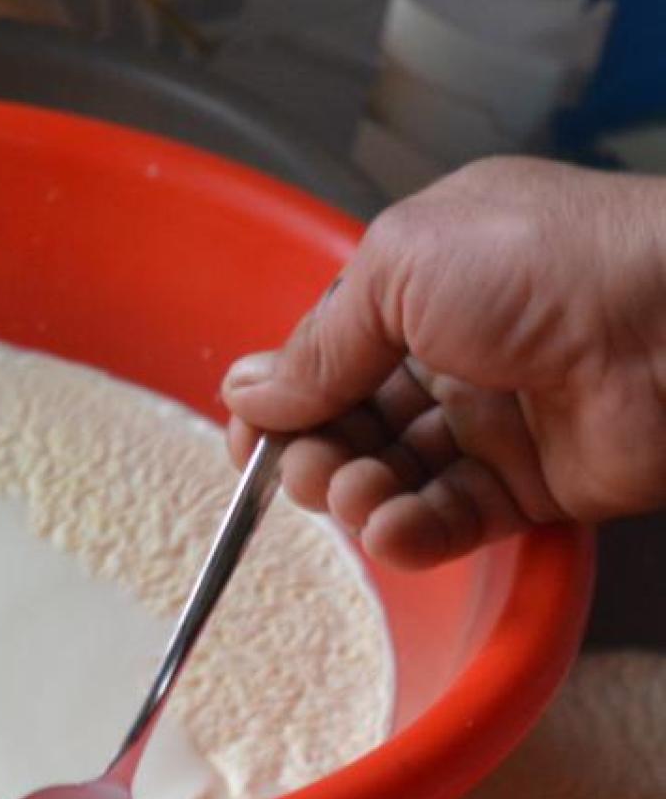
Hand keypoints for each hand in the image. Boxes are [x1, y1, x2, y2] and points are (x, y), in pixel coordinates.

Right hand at [222, 157, 665, 567]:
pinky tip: (391, 530)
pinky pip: (447, 522)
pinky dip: (408, 535)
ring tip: (358, 494)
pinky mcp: (529, 489)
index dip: (283, 400)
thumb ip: (319, 342)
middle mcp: (457, 351)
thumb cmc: (552, 264)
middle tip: (306, 467)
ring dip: (356, 496)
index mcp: (428, 282)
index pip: (329, 355)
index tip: (247, 439)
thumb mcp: (401, 268)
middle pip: (350, 423)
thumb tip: (246, 391)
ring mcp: (493, 423)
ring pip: (390, 478)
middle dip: (313, 453)